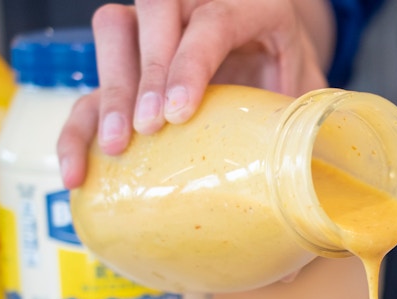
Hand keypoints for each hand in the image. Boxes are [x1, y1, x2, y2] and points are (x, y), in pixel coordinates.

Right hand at [57, 0, 333, 188]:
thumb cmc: (289, 69)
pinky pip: (96, 76)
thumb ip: (310, 118)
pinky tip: (79, 166)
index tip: (176, 113)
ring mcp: (157, 26)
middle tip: (144, 132)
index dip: (189, 65)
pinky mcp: (131, 60)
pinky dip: (82, 121)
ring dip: (110, 93)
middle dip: (143, 75)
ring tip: (115, 150)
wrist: (269, 46)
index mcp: (249, 5)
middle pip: (150, 14)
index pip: (211, 22)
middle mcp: (195, 3)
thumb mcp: (308, 86)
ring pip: (114, 32)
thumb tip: (316, 183)